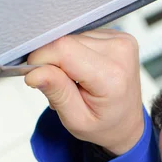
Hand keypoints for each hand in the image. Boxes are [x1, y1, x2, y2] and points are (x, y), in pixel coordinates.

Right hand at [25, 30, 143, 154]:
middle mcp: (120, 52)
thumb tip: (34, 72)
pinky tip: (84, 71)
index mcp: (112, 76)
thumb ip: (57, 93)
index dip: (41, 59)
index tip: (36, 77)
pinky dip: (76, 54)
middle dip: (53, 63)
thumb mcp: (76, 120)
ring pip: (72, 38)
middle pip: (66, 41)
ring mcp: (122, 41)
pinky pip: (82, 37)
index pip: (63, 49)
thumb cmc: (104, 125)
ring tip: (75, 82)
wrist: (127, 124)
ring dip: (65, 59)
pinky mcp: (118, 36)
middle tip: (62, 87)